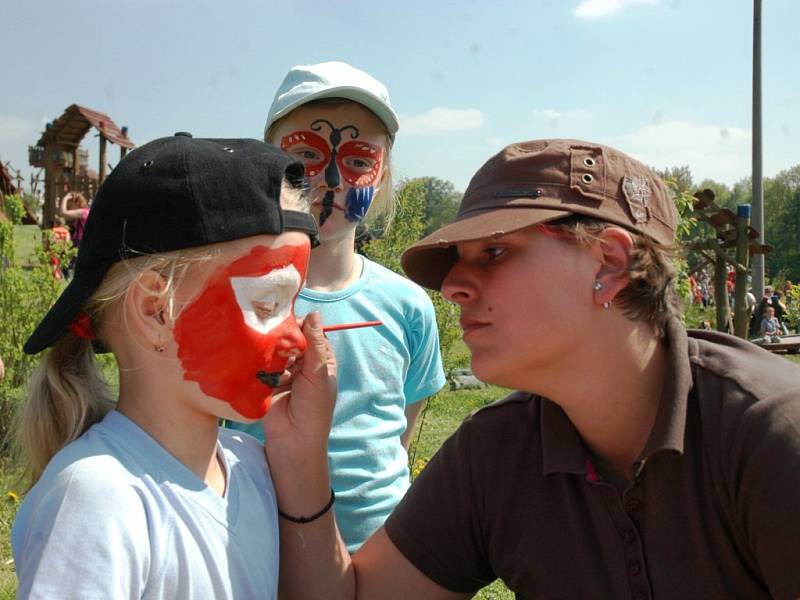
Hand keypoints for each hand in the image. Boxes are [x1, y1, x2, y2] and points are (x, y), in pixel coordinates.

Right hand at [263, 312, 336, 509]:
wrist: (293, 441)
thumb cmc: (314, 409)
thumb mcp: (319, 373)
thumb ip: (315, 344)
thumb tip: (314, 313)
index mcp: (321, 361)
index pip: (311, 334)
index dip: (302, 325)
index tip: (289, 318)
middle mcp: (302, 364)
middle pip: (291, 339)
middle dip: (283, 335)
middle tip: (273, 330)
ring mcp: (283, 372)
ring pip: (275, 350)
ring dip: (270, 348)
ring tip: (264, 347)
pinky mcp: (265, 381)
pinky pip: (261, 363)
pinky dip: (259, 360)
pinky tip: (254, 356)